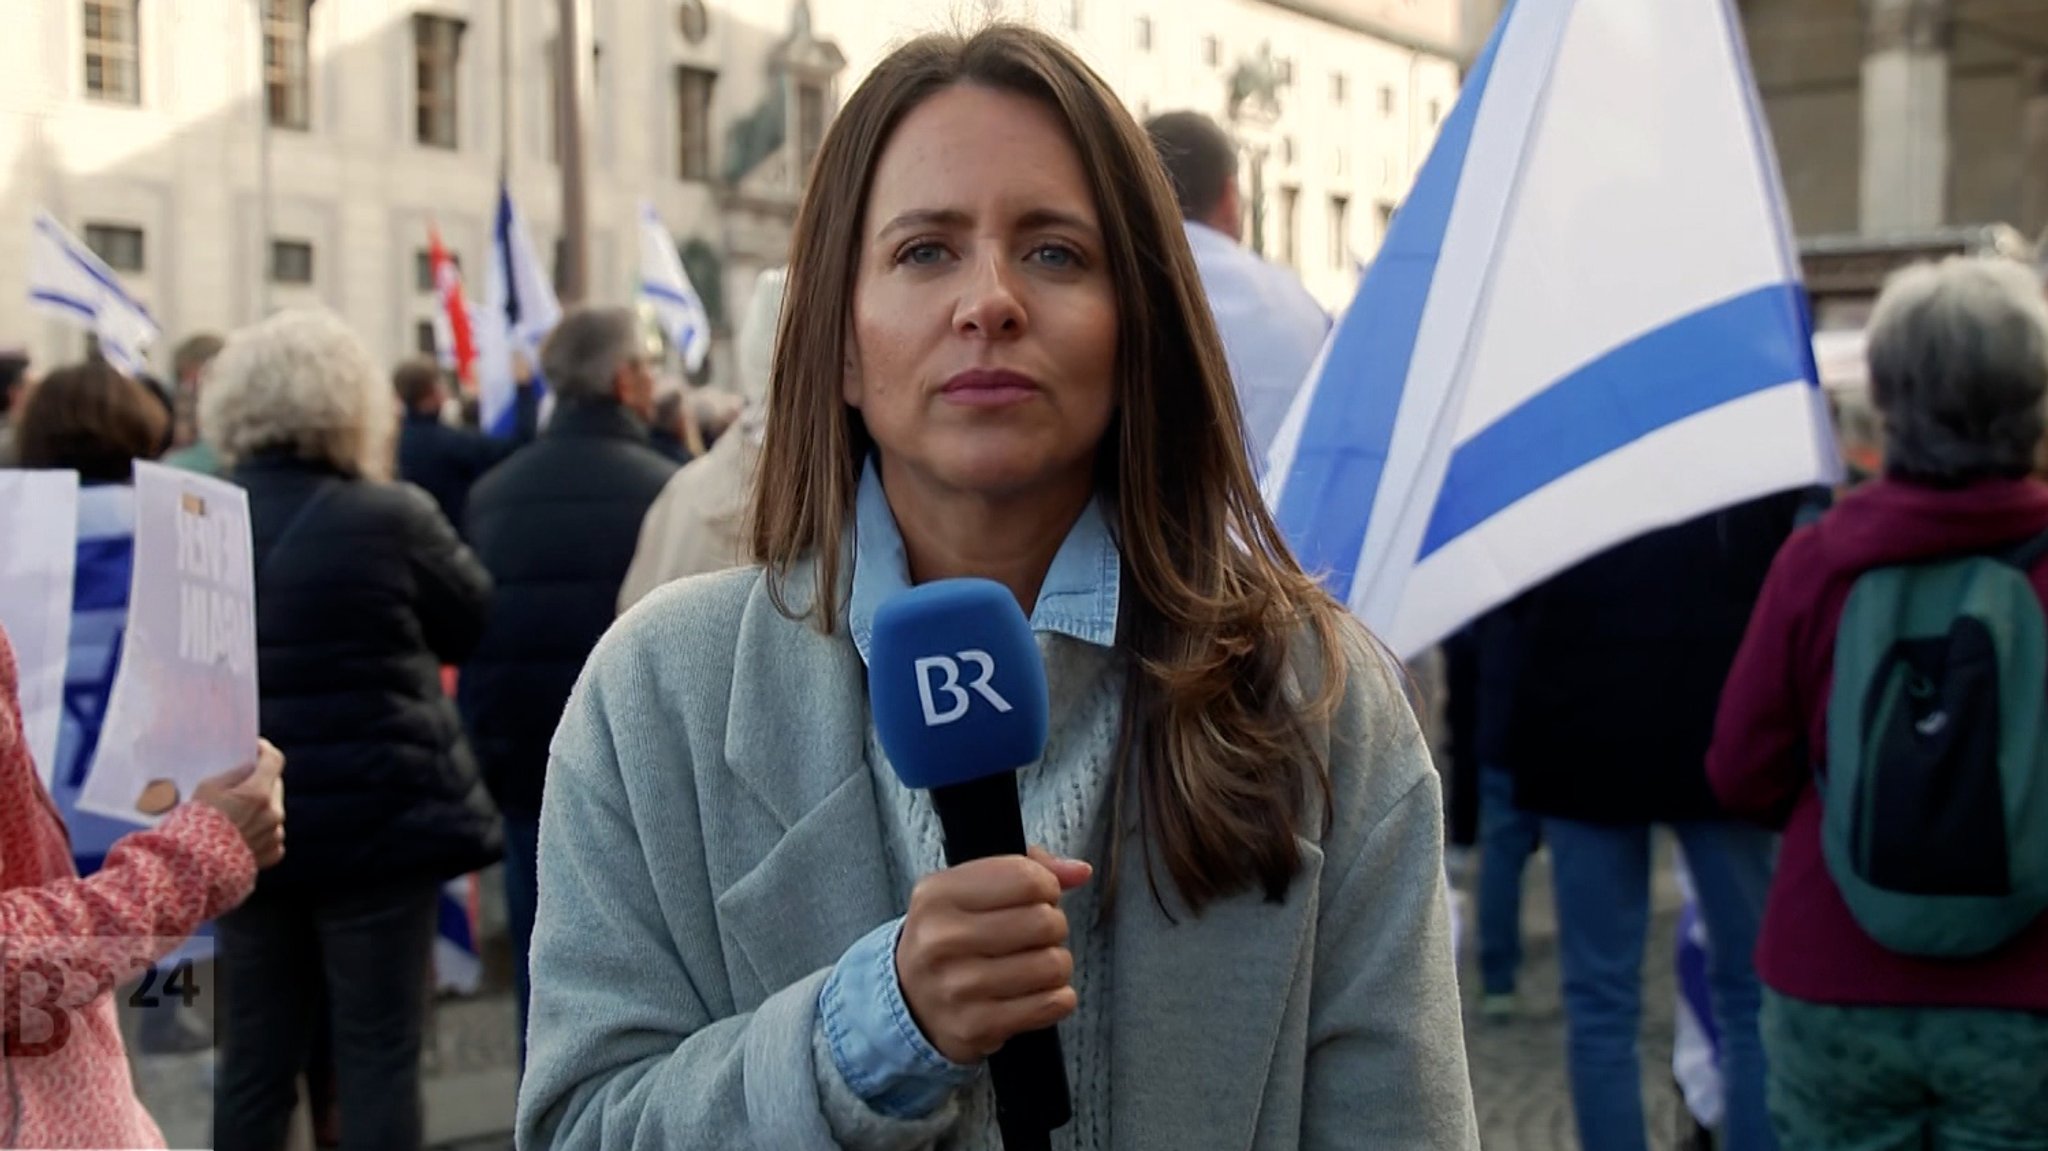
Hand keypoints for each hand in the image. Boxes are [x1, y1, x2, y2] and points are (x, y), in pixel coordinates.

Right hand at [192, 740, 285, 867]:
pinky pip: (271, 836)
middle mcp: (273, 814)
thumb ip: (233, 776)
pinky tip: (241, 836)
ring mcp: (275, 835)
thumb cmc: (194, 825)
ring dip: (261, 809)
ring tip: (236, 814)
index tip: (256, 749)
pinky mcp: (272, 853)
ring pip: (273, 812)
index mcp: (258, 794)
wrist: (193, 868)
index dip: (265, 751)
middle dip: (261, 781)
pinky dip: (260, 833)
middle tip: (242, 782)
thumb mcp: (207, 790)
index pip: (274, 761)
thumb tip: (247, 769)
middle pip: (275, 786)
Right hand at [895, 845, 1091, 1064]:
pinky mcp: (976, 1026)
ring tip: (1033, 964)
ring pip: (1053, 965)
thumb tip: (1079, 871)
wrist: (908, 1000)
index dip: (1046, 886)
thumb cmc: (949, 938)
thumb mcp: (968, 890)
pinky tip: (1033, 992)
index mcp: (938, 895)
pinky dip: (1056, 997)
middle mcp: (942, 940)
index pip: (1026, 878)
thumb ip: (1027, 869)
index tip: (1039, 897)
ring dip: (1055, 964)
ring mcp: (958, 988)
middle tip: (1035, 934)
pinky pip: (1052, 1004)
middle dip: (1052, 926)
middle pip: (1043, 921)